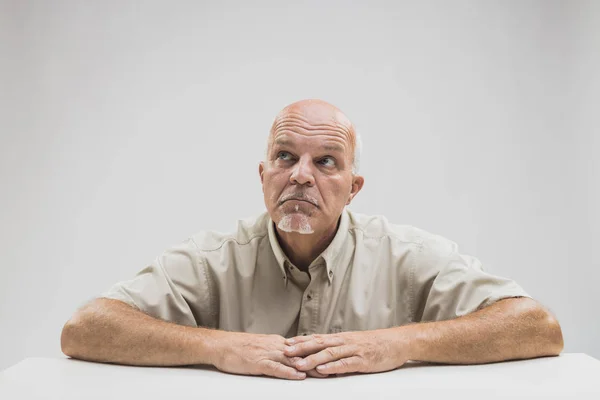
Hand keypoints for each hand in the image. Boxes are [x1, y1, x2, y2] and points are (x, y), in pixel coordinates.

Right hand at [210, 331, 326, 379]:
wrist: (220, 345)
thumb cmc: (237, 347)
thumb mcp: (261, 346)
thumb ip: (275, 350)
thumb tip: (288, 354)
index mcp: (277, 342)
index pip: (302, 347)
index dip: (317, 351)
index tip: (332, 355)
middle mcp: (276, 346)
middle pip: (302, 353)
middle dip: (319, 359)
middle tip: (335, 364)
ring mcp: (268, 354)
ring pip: (293, 360)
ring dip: (309, 367)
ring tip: (324, 372)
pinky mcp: (259, 363)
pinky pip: (277, 368)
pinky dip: (289, 372)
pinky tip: (299, 376)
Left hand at [283, 329, 408, 374]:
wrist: (397, 342)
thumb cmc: (375, 344)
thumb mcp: (353, 344)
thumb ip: (338, 349)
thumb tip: (321, 355)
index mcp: (341, 338)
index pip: (316, 338)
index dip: (301, 340)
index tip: (286, 343)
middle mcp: (344, 342)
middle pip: (319, 343)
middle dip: (301, 348)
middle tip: (285, 352)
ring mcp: (353, 350)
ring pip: (330, 353)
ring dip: (313, 359)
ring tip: (299, 364)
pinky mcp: (363, 360)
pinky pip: (346, 363)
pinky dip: (333, 367)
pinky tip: (323, 370)